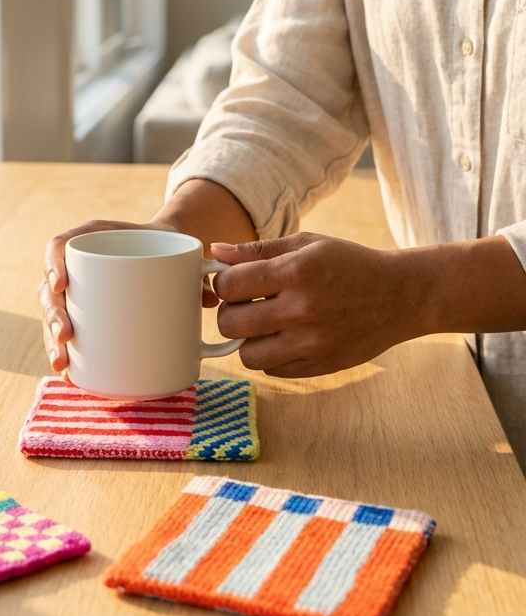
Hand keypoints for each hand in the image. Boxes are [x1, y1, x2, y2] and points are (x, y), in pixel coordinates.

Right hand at [40, 219, 219, 374]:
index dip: (53, 264)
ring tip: (62, 362)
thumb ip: (193, 272)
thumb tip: (209, 300)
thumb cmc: (168, 248)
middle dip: (53, 315)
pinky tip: (68, 373)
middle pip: (50, 288)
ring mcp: (78, 292)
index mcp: (93, 240)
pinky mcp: (85, 315)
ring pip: (53, 314)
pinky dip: (65, 352)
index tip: (60, 284)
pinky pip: (65, 332)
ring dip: (51, 339)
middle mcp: (78, 266)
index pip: (59, 246)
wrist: (167, 249)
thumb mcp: (176, 251)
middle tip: (66, 336)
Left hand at [211, 232, 413, 377]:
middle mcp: (302, 309)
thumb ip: (258, 250)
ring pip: (246, 355)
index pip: (231, 284)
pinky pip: (272, 370)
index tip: (235, 282)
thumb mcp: (308, 244)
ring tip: (263, 325)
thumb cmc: (350, 264)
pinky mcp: (319, 366)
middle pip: (230, 323)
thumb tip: (216, 252)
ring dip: (247, 340)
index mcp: (297, 272)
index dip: (224, 282)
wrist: (400, 296)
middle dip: (230, 312)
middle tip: (245, 305)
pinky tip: (284, 338)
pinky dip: (270, 356)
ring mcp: (311, 343)